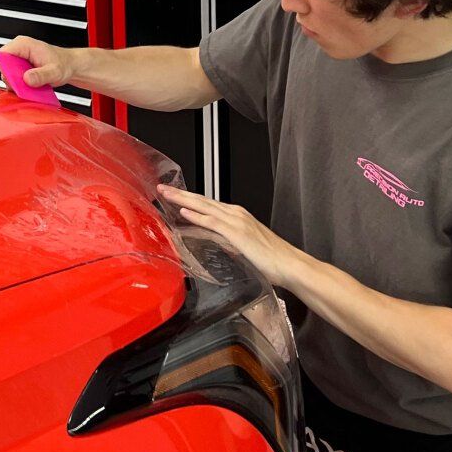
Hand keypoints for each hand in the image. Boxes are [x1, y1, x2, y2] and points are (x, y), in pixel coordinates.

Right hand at [0, 36, 72, 88]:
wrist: (69, 65)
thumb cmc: (63, 63)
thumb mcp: (55, 71)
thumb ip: (41, 76)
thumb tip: (27, 79)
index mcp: (23, 44)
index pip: (1, 55)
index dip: (5, 70)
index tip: (16, 79)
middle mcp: (18, 49)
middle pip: (3, 66)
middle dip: (12, 79)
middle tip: (26, 85)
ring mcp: (18, 58)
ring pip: (7, 74)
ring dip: (16, 83)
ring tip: (31, 86)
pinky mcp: (19, 66)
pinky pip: (12, 77)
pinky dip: (19, 85)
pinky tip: (30, 86)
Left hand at [157, 185, 304, 288]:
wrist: (290, 264)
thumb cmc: (272, 259)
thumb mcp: (245, 247)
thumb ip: (229, 243)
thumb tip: (215, 244)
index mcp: (238, 216)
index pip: (207, 205)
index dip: (189, 199)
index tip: (173, 195)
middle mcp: (236, 214)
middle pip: (202, 201)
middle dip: (180, 194)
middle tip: (162, 188)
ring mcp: (236, 221)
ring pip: (204, 207)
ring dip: (183, 200)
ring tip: (166, 195)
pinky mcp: (237, 233)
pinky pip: (212, 222)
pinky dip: (197, 216)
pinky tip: (184, 212)